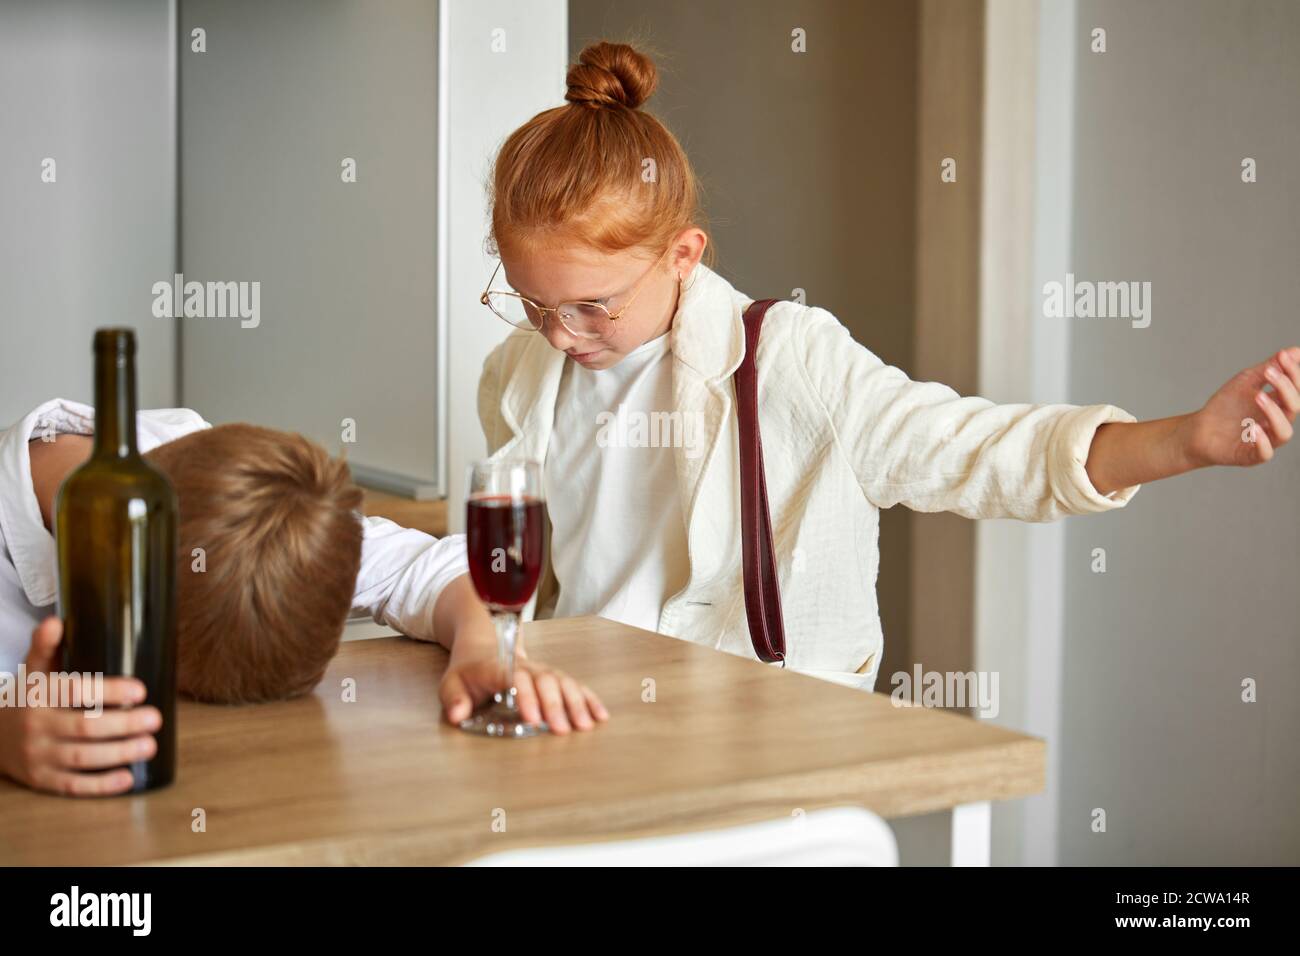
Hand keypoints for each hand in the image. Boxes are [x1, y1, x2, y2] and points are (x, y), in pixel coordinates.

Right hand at [0, 617, 161, 796]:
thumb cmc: (26, 698)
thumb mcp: (32, 670)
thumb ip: (45, 647)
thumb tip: (56, 621)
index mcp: (37, 694)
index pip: (74, 691)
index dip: (108, 691)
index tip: (140, 690)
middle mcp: (36, 726)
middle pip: (84, 727)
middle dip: (124, 724)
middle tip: (155, 719)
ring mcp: (37, 756)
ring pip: (81, 758)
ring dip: (119, 753)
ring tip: (149, 745)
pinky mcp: (41, 780)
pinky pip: (72, 785)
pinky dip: (100, 785)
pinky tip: (127, 778)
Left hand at [439, 644, 608, 734]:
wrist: (483, 650)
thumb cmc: (468, 673)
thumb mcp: (451, 683)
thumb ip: (453, 699)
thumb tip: (457, 715)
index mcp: (499, 668)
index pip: (514, 678)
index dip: (525, 696)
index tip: (532, 718)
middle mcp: (526, 667)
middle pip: (544, 681)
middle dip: (554, 705)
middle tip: (561, 730)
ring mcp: (543, 671)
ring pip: (563, 681)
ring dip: (575, 703)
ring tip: (585, 726)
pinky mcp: (554, 677)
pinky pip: (575, 685)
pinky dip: (589, 699)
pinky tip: (600, 716)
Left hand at [1184, 347, 1298, 466]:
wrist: (1198, 429)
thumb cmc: (1225, 406)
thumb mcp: (1246, 382)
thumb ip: (1269, 368)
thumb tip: (1294, 350)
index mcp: (1280, 405)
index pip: (1297, 389)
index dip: (1293, 373)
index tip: (1282, 356)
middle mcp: (1277, 423)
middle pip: (1294, 407)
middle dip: (1285, 387)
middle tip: (1268, 373)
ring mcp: (1266, 441)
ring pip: (1284, 431)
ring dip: (1275, 413)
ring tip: (1259, 396)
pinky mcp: (1251, 456)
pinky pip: (1265, 453)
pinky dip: (1262, 441)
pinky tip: (1254, 428)